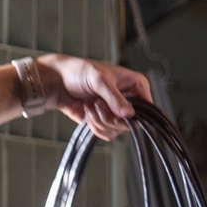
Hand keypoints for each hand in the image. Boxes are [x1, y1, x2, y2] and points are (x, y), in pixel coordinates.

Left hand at [36, 55, 151, 140]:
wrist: (59, 84)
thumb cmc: (80, 73)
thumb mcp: (99, 80)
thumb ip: (115, 98)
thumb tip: (129, 115)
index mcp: (136, 85)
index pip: (147, 108)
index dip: (134, 116)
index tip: (118, 116)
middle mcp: (130, 100)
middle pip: (130, 123)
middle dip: (110, 117)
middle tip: (97, 104)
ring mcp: (117, 113)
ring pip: (117, 130)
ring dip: (99, 121)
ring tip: (90, 105)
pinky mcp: (105, 122)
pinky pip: (106, 134)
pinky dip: (94, 126)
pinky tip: (87, 112)